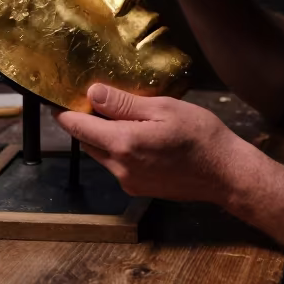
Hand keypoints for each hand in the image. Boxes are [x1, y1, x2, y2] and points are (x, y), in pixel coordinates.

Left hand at [53, 85, 255, 204]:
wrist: (225, 173)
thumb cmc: (200, 135)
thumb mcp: (163, 108)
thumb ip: (124, 103)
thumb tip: (92, 93)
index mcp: (123, 143)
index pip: (78, 126)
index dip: (65, 111)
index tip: (58, 97)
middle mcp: (119, 167)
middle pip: (87, 141)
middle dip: (87, 122)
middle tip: (99, 100)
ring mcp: (128, 182)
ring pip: (102, 154)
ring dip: (104, 136)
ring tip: (125, 116)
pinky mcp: (139, 189)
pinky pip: (118, 166)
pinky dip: (120, 150)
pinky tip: (142, 137)